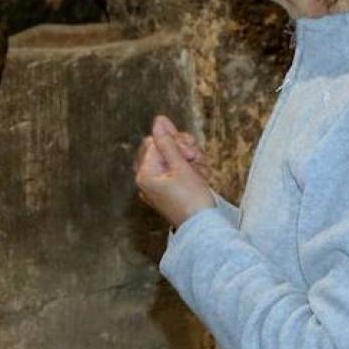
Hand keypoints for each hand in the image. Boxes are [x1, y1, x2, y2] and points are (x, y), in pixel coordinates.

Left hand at [134, 114, 215, 228]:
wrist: (204, 228)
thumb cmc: (193, 200)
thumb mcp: (182, 166)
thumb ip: (169, 142)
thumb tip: (158, 120)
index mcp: (144, 173)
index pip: (156, 141)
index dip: (176, 141)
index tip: (192, 152)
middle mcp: (146, 180)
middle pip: (162, 149)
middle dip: (184, 150)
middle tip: (198, 159)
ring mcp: (156, 186)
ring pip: (172, 159)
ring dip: (191, 160)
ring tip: (202, 172)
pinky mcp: (167, 191)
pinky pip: (176, 172)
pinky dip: (189, 171)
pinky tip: (201, 177)